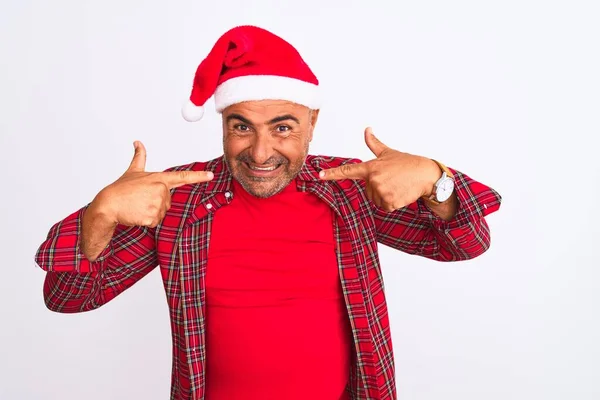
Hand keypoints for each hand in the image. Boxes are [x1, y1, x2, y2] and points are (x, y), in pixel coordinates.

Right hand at [92, 141, 213, 227]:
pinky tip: (136, 214)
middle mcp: (161, 190)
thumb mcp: (132, 171)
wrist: (107, 204)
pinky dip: (145, 221)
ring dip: (150, 213)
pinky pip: (154, 222)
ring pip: (161, 213)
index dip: (198, 176)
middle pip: (167, 202)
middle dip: (155, 204)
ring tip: (137, 206)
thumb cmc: (120, 189)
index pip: (182, 177)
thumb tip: (138, 142)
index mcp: (158, 179)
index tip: (211, 175)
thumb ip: (139, 157)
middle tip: (140, 200)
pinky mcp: (152, 217)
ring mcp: (157, 203)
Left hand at [319, 128, 441, 211]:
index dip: (332, 173)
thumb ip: (374, 144)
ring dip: (385, 195)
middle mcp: (374, 180)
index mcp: (371, 167)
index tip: (319, 175)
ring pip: (376, 200)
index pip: (348, 170)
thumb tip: (367, 129)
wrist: (426, 175)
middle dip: (378, 187)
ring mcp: (381, 192)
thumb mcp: (388, 152)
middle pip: (367, 191)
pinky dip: (392, 202)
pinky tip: (401, 193)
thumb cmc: (407, 163)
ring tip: (397, 186)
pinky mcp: (390, 202)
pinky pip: (385, 207)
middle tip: (392, 180)